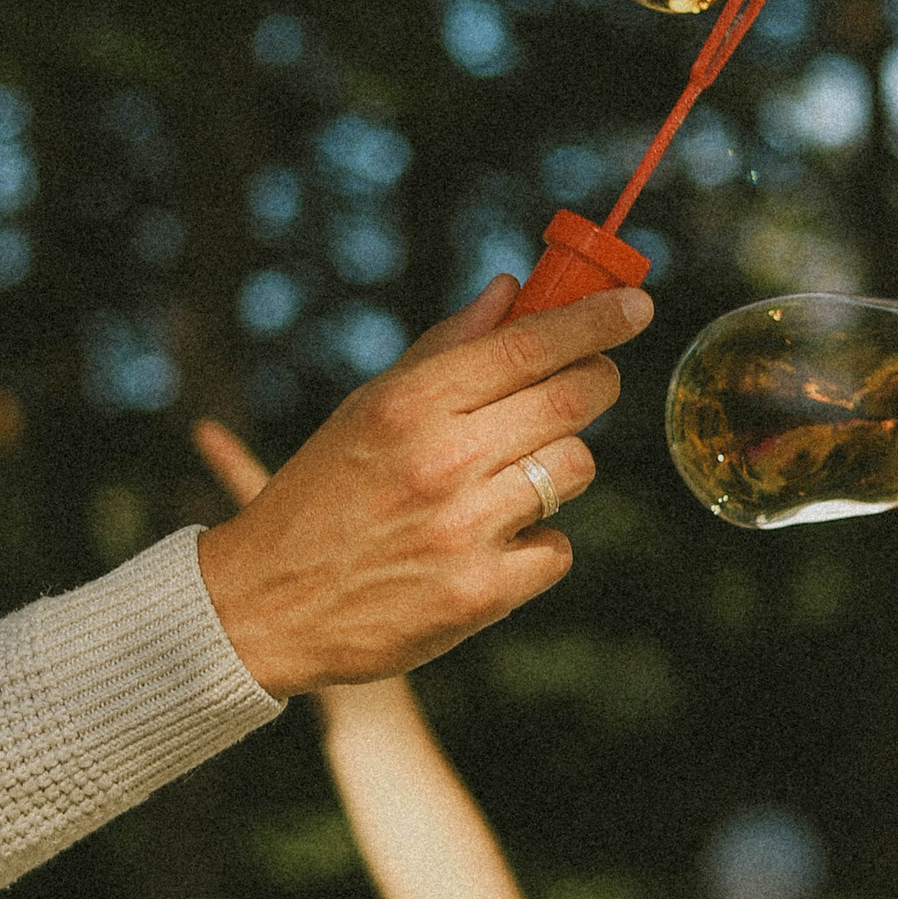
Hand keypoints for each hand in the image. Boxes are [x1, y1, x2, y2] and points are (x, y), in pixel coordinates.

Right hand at [190, 269, 651, 694]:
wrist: (262, 607)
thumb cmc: (319, 497)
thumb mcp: (364, 411)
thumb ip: (441, 350)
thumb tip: (509, 291)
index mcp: (409, 405)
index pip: (527, 344)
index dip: (595, 319)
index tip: (635, 305)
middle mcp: (441, 461)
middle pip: (572, 399)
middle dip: (596, 381)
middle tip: (591, 381)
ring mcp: (463, 531)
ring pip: (574, 471)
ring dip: (558, 467)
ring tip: (512, 477)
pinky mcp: (479, 595)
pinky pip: (557, 549)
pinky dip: (536, 543)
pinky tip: (492, 542)